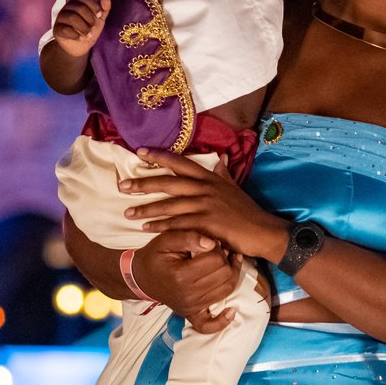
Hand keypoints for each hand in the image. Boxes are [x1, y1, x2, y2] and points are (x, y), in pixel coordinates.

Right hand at [53, 0, 110, 57]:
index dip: (94, 6)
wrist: (79, 46)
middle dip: (90, 19)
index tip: (99, 16)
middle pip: (79, 8)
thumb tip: (106, 0)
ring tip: (88, 35)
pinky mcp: (57, 29)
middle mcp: (68, 7)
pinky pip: (64, 29)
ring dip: (84, 28)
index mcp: (78, 2)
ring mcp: (61, 18)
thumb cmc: (89, 29)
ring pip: (72, 17)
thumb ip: (104, 10)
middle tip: (93, 27)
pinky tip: (79, 38)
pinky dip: (75, 35)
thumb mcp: (99, 20)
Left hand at [120, 149, 286, 259]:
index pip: (182, 163)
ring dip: (147, 209)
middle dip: (144, 184)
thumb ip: (224, 174)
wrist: (263, 231)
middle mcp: (207, 189)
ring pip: (170, 205)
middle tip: (122, 186)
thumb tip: (219, 158)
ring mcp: (207, 206)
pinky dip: (161, 227)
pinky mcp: (207, 224)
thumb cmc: (248, 212)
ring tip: (128, 213)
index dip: (160, 157)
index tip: (140, 152)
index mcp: (211, 178)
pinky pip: (178, 225)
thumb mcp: (235, 189)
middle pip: (169, 183)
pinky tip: (146, 229)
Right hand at [133, 230, 238, 332]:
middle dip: (224, 259)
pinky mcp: (191, 314)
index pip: (216, 260)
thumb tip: (212, 243)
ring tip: (223, 264)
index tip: (209, 244)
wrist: (140, 277)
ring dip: (230, 276)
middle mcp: (187, 294)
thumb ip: (189, 237)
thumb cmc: (155, 256)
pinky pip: (210, 325)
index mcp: (180, 275)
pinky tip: (231, 310)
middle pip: (224, 274)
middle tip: (215, 253)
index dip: (217, 248)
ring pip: (226, 290)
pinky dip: (223, 320)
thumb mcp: (167, 239)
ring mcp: (190, 306)